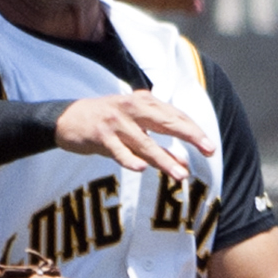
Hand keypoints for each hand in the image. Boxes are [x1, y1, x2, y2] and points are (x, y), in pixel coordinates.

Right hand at [55, 90, 213, 180]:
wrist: (68, 119)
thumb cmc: (107, 124)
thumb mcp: (134, 129)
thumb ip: (157, 146)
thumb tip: (183, 166)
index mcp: (144, 103)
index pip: (174, 116)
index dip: (194, 131)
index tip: (210, 146)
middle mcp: (132, 109)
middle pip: (166, 122)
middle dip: (189, 136)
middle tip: (208, 149)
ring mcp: (116, 123)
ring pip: (145, 142)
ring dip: (164, 159)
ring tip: (181, 175)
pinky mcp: (100, 136)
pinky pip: (118, 151)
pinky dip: (129, 160)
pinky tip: (141, 169)